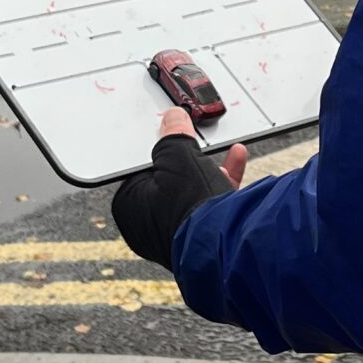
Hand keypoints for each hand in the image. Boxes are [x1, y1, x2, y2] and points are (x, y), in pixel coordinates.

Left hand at [111, 112, 247, 273]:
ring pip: (191, 190)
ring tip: (217, 151)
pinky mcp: (201, 236)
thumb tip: (173, 119)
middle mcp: (147, 225)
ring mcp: (175, 233)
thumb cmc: (189, 207)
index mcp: (128, 206)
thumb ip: (174, 135)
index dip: (156, 148)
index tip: (169, 134)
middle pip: (167, 179)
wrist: (226, 243)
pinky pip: (209, 202)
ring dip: (207, 168)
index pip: (138, 167)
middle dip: (186, 158)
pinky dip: (222, 181)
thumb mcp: (178, 157)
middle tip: (195, 141)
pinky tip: (234, 159)